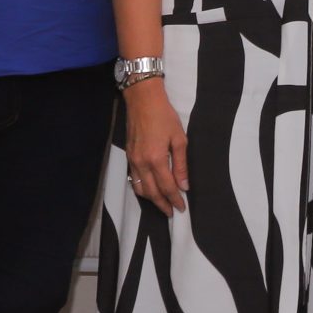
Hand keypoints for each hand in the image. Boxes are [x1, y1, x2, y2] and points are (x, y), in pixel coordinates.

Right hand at [123, 80, 189, 214]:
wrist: (142, 100)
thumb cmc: (164, 116)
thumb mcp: (179, 138)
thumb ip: (181, 164)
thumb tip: (184, 185)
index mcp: (156, 159)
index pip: (167, 187)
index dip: (175, 199)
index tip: (181, 208)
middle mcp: (141, 163)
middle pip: (152, 192)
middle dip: (162, 204)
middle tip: (172, 212)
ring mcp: (133, 161)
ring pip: (140, 188)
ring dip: (151, 199)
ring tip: (162, 204)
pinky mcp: (128, 156)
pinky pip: (134, 179)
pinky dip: (142, 189)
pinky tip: (150, 190)